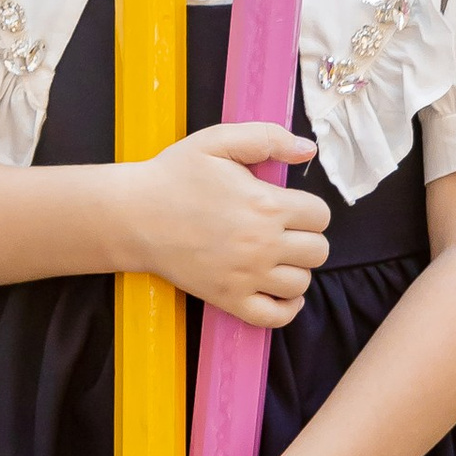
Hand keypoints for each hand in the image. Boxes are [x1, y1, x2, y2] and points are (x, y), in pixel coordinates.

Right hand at [121, 125, 327, 322]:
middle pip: (318, 251)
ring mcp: (246, 276)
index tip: (288, 206)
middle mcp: (263, 244)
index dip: (308, 208)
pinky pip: (275, 317)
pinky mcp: (228, 298)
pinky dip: (286, 307)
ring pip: (301, 283)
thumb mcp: (218, 141)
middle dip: (306, 238)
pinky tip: (280, 291)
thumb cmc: (174, 175)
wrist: (134, 215)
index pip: (321, 215)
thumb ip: (268, 138)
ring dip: (295, 269)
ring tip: (275, 256)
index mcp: (266, 205)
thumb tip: (310, 149)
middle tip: (282, 230)